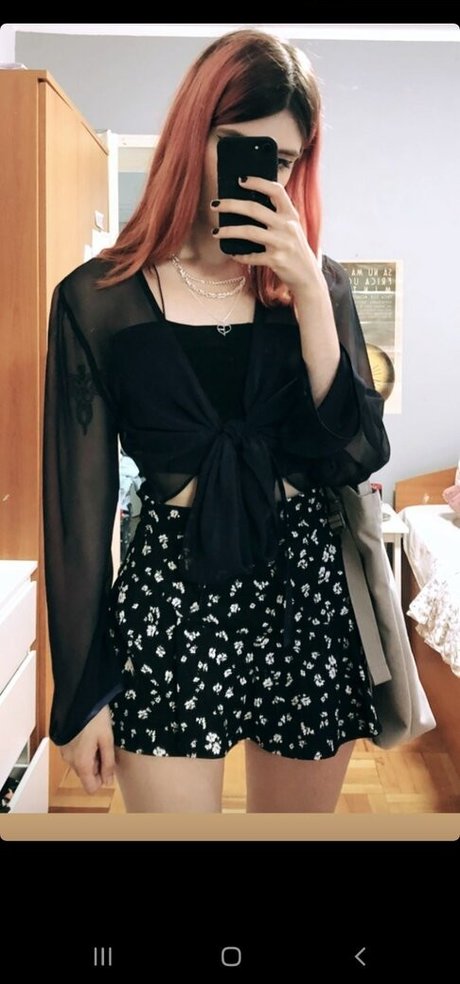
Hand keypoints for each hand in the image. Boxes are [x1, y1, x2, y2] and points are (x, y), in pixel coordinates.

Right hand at [59, 705, 114, 794]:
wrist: (78, 697)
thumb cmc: (95, 717)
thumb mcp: (107, 739)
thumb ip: (108, 763)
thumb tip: (108, 782)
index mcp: (81, 763)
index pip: (91, 788)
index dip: (103, 779)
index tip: (108, 762)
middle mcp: (69, 761)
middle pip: (86, 775)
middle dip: (97, 764)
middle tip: (103, 744)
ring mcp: (63, 752)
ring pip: (80, 764)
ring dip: (90, 756)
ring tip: (96, 737)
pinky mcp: (61, 743)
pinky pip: (74, 754)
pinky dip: (82, 748)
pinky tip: (87, 733)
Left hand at [210, 176, 322, 296]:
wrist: (308, 276)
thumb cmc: (294, 250)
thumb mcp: (291, 228)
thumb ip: (277, 216)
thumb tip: (247, 205)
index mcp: (291, 214)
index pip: (276, 190)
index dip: (258, 182)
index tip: (240, 179)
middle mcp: (287, 226)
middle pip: (254, 209)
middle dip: (231, 205)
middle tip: (214, 204)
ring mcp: (282, 243)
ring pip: (249, 232)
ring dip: (228, 231)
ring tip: (215, 232)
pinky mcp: (276, 260)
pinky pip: (251, 256)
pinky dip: (239, 255)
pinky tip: (232, 254)